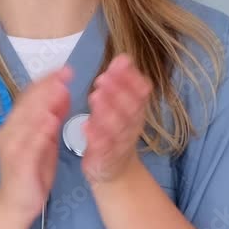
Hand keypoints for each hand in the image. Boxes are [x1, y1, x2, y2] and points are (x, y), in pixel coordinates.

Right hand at [0, 65, 73, 222]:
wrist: (15, 206)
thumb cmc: (31, 173)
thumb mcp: (45, 141)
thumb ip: (51, 118)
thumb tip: (62, 92)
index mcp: (15, 125)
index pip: (29, 97)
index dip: (46, 82)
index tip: (65, 69)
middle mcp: (8, 132)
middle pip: (27, 103)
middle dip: (47, 87)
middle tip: (65, 73)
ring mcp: (11, 147)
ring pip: (26, 119)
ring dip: (42, 103)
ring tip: (60, 89)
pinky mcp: (17, 164)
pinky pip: (28, 144)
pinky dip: (39, 131)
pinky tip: (51, 120)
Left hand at [81, 54, 151, 185]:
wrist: (114, 170)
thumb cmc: (114, 131)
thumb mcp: (120, 106)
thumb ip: (121, 83)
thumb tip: (123, 57)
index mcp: (136, 110)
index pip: (141, 91)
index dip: (132, 77)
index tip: (120, 62)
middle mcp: (132, 125)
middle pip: (130, 107)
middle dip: (118, 90)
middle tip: (103, 77)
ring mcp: (120, 143)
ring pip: (117, 127)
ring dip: (107, 111)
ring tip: (94, 96)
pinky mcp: (106, 158)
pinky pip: (103, 148)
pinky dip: (96, 137)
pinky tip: (86, 126)